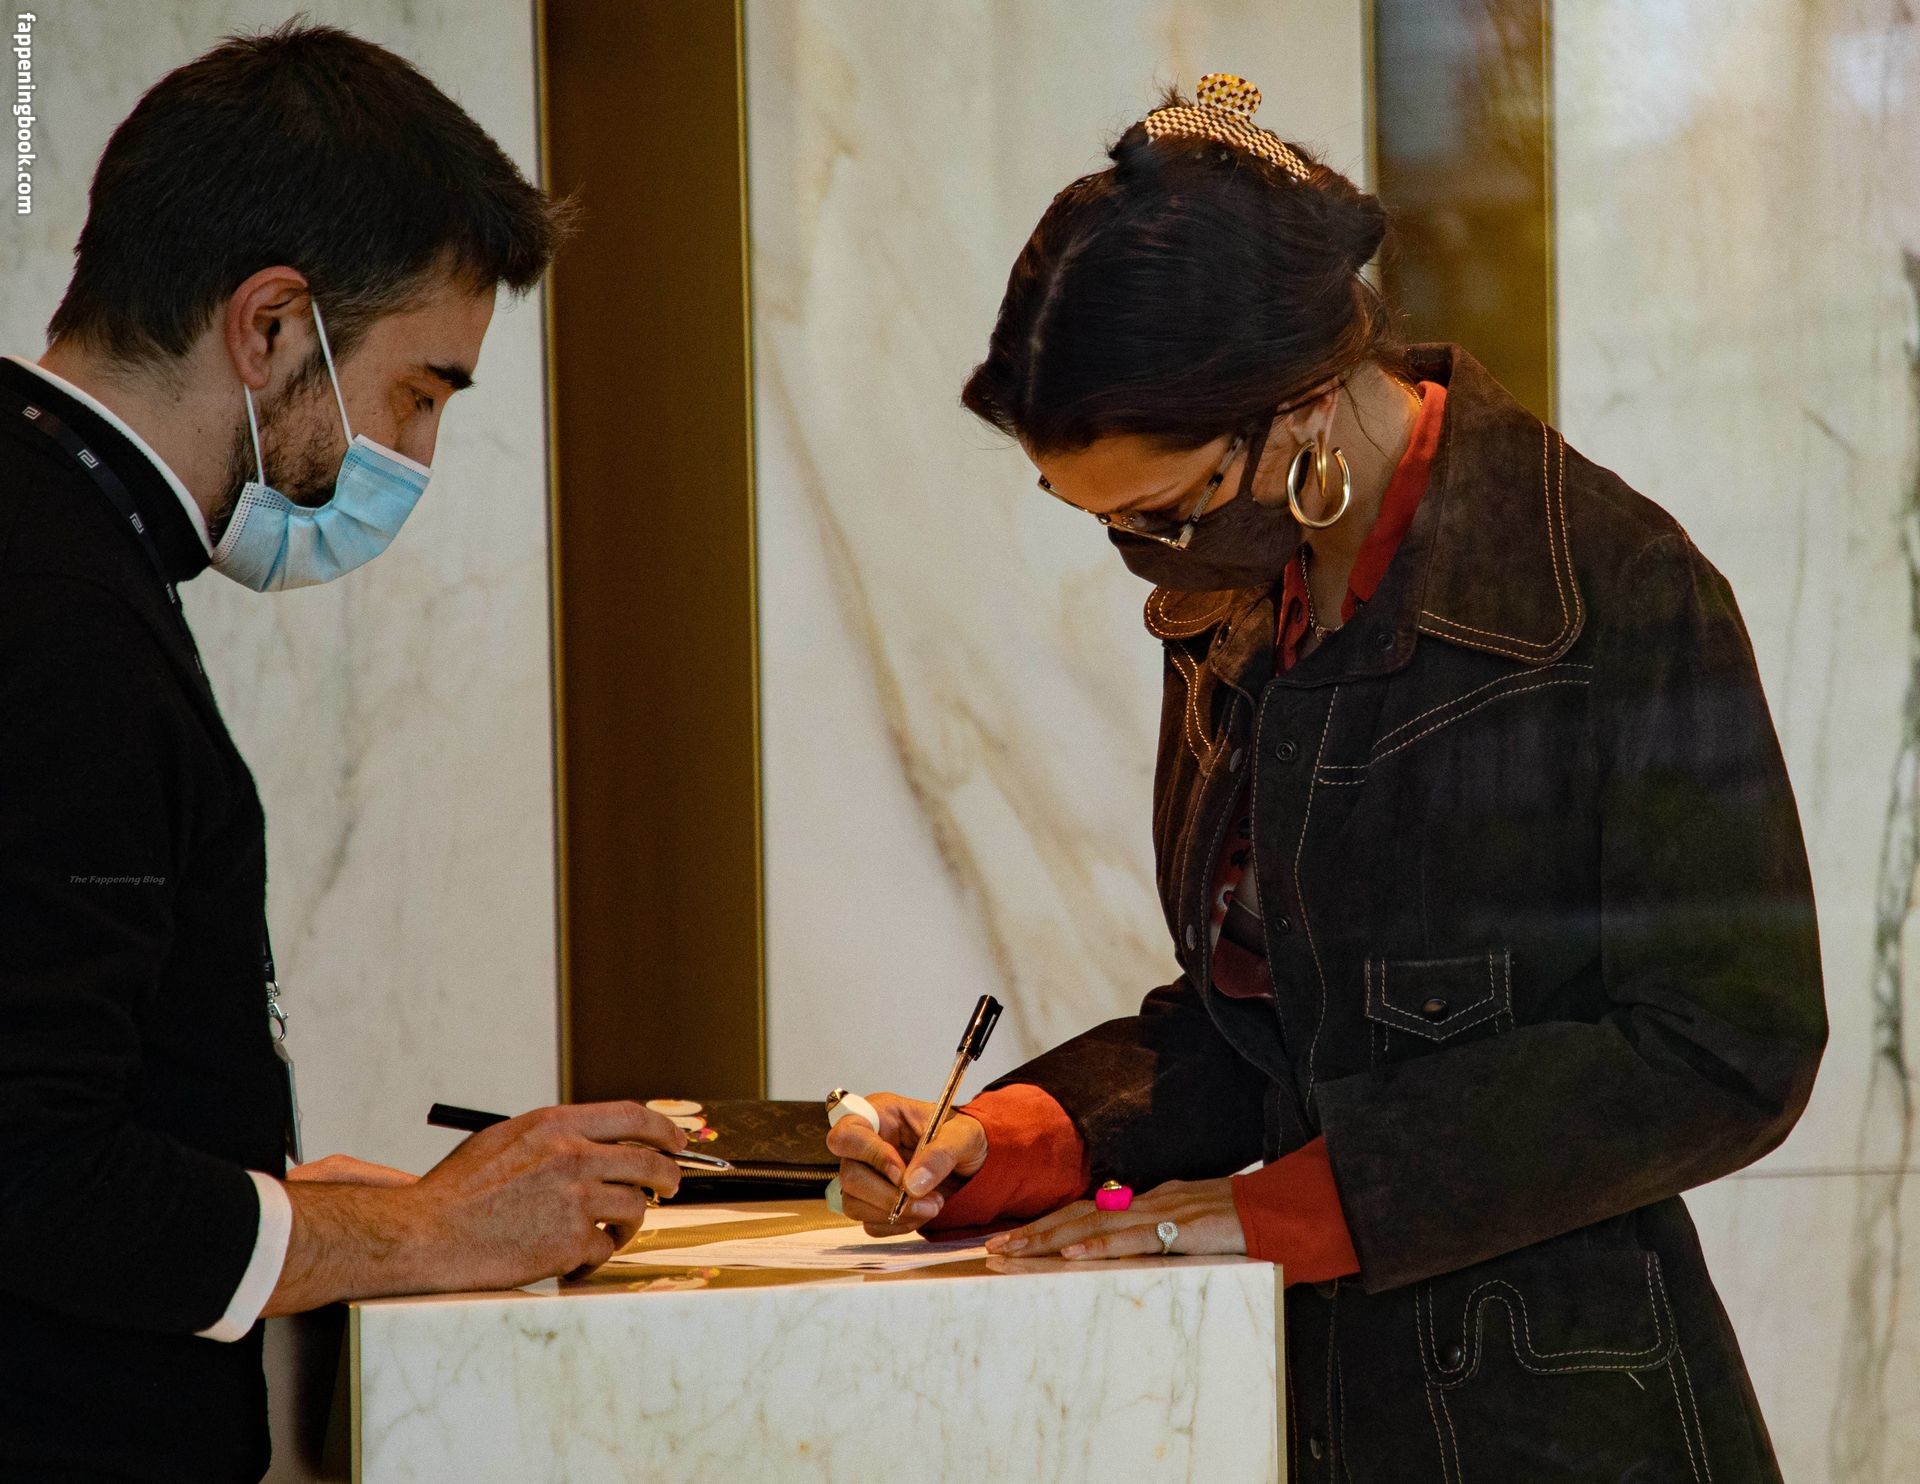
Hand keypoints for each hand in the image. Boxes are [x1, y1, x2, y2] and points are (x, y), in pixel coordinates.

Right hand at [265, 1100, 688, 1315]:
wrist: (426, 1235)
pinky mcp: (572, 1242)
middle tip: (669, 1187)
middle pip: (649, 1163)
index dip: (663, 1129)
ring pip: (635, 1209)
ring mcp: (576, 1200)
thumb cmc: (457, 1192)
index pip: (633, 1116)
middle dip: (668, 1177)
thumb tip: (594, 1139)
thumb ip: (552, 1136)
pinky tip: (571, 1259)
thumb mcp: (505, 1140)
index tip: (675, 1142)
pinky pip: (604, 1249)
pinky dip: (594, 1257)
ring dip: (627, 1223)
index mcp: (556, 1125)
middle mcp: (573, 1156)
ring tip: (607, 1232)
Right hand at [824, 1091, 986, 1235]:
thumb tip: (912, 1184)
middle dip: (887, 1196)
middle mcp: (867, 1145)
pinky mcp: (873, 1202)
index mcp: (882, 1115)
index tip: (901, 1173)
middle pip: (849, 1175)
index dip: (869, 1155)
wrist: (973, 1163)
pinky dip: (898, 1225)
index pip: (847, 1133)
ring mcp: (867, 1175)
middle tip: (926, 1200)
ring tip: (932, 1205)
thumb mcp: (963, 1135)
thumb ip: (940, 1154)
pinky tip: (921, 1213)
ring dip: (895, 1214)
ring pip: (854, 1204)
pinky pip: (871, 1224)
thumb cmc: (963, 1137)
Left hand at [982, 1177, 1244, 1260]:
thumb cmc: (1245, 1224)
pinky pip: (1134, 1238)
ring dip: (1051, 1237)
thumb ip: (1162, 1232)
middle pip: (1080, 1214)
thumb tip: (1130, 1245)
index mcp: (1149, 1202)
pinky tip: (1072, 1252)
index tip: (1015, 1239)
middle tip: (996, 1247)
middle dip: (1035, 1231)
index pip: (1088, 1211)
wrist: (1284, 1209)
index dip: (1048, 1224)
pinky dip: (1100, 1244)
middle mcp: (1148, 1202)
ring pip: (1095, 1223)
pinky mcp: (1183, 1229)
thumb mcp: (1194, 1227)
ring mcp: (1164, 1212)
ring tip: (1016, 1251)